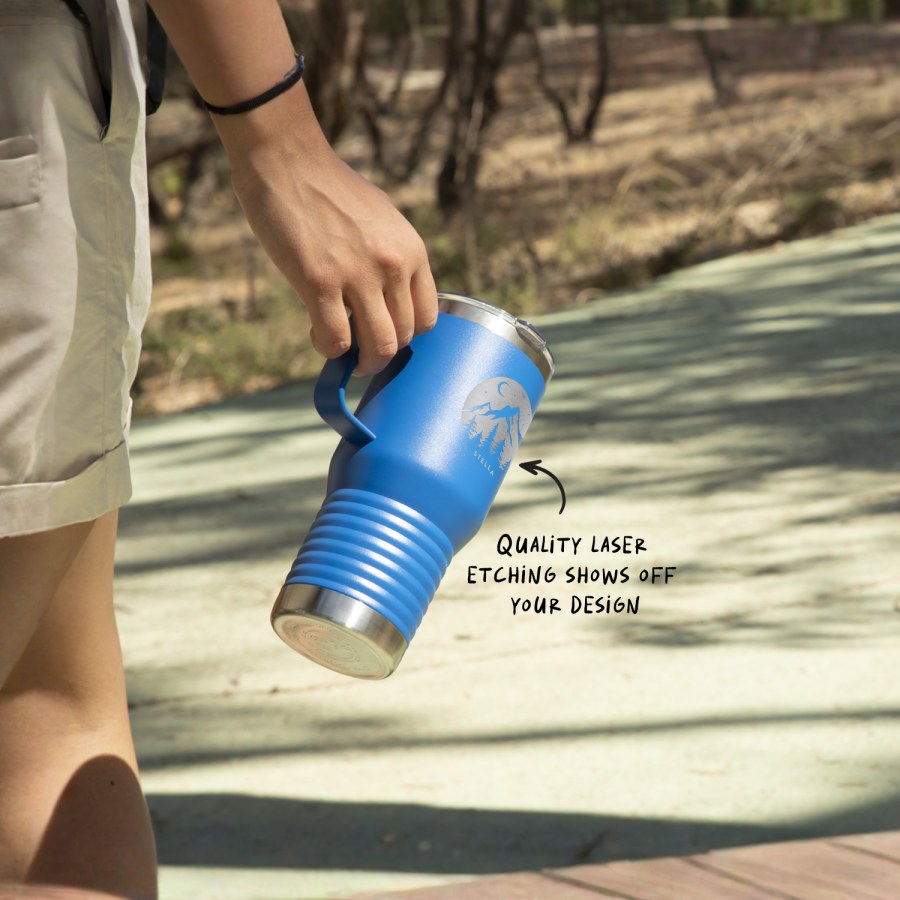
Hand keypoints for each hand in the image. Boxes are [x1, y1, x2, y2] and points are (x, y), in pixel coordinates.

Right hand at [219, 88, 437, 374]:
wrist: (287, 158)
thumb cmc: (329, 189)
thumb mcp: (382, 219)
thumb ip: (392, 257)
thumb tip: (389, 297)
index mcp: (412, 250)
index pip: (427, 317)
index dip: (406, 335)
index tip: (386, 334)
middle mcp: (393, 265)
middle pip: (403, 337)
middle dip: (382, 353)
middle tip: (361, 352)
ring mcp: (359, 275)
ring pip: (378, 346)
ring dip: (362, 361)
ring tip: (345, 352)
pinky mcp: (321, 282)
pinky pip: (336, 340)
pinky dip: (329, 349)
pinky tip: (317, 335)